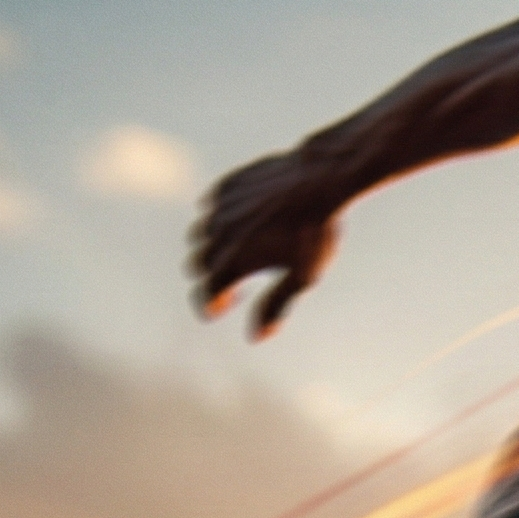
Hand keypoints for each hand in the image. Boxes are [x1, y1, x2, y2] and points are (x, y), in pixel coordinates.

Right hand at [188, 151, 340, 338]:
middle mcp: (219, 234)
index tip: (217, 310)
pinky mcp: (226, 186)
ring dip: (212, 248)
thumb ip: (275, 305)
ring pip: (200, 236)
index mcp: (235, 261)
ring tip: (240, 253)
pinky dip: (221, 220)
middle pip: (198, 266)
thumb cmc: (315, 234)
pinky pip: (211, 208)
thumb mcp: (301, 277)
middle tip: (236, 285)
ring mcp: (220, 207)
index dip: (210, 305)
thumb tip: (256, 336)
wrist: (319, 181)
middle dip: (212, 278)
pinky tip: (246, 224)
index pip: (206, 293)